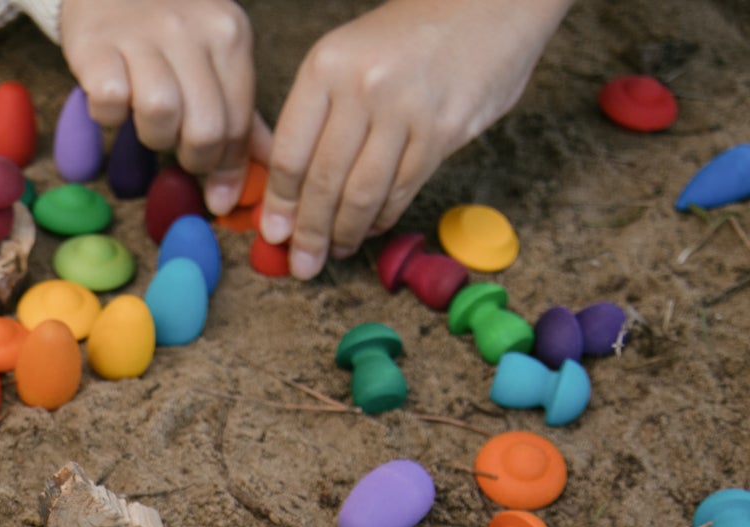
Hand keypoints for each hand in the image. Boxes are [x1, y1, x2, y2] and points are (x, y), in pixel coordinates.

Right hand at [59, 0, 258, 213]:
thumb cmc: (166, 25)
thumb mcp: (215, 53)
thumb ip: (241, 109)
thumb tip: (269, 166)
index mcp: (230, 34)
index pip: (239, 120)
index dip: (229, 167)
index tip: (219, 194)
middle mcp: (192, 29)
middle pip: (205, 127)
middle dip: (195, 159)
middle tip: (181, 155)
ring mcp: (142, 35)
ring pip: (160, 114)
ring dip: (153, 137)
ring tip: (148, 126)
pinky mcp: (96, 45)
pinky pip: (110, 101)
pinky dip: (110, 116)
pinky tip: (114, 104)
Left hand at [258, 0, 573, 278]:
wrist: (488, 2)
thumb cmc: (408, 35)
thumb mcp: (348, 56)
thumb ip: (319, 114)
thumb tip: (290, 188)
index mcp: (326, 66)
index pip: (290, 152)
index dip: (280, 202)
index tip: (273, 233)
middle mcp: (362, 87)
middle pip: (324, 180)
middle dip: (309, 232)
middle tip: (302, 265)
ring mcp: (405, 109)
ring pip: (363, 192)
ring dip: (346, 231)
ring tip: (335, 252)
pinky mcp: (444, 130)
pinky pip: (403, 187)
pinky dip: (384, 215)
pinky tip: (372, 227)